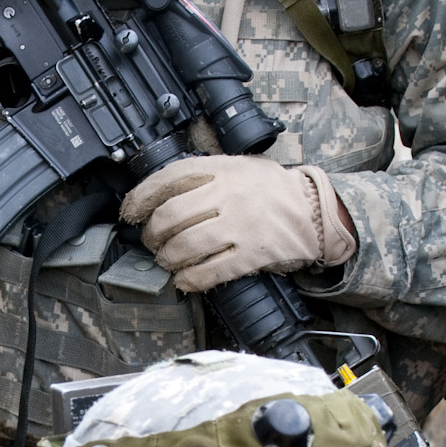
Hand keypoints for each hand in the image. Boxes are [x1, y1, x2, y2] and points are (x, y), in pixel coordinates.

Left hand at [121, 156, 356, 292]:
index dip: (141, 198)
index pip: (168, 179)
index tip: (130, 212)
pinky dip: (190, 279)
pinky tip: (184, 280)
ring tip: (167, 260)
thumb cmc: (271, 189)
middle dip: (152, 235)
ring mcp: (240, 226)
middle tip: (151, 241)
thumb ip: (204, 175)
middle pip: (170, 217)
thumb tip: (159, 193)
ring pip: (185, 246)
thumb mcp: (238, 166)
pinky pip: (210, 271)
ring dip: (167, 259)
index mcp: (221, 169)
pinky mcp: (251, 255)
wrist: (315, 209)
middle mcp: (228, 195)